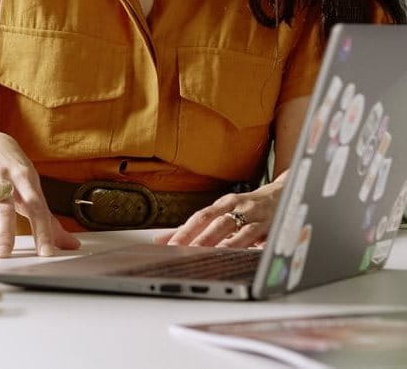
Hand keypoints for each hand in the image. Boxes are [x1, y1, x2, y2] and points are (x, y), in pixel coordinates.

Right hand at [0, 131, 79, 257]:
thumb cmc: (15, 169)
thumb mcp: (33, 185)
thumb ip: (48, 218)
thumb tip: (71, 244)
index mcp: (25, 179)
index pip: (37, 207)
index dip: (42, 230)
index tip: (47, 252)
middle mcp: (4, 182)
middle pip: (6, 207)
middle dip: (5, 231)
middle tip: (6, 254)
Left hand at [153, 172, 287, 247]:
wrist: (287, 195)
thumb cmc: (251, 208)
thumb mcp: (226, 212)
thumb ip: (195, 227)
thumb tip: (162, 238)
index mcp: (225, 203)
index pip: (200, 216)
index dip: (183, 230)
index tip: (166, 245)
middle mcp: (237, 205)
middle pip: (212, 220)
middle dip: (194, 237)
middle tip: (178, 251)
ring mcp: (253, 214)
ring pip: (230, 226)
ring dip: (214, 241)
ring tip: (198, 254)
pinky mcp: (268, 224)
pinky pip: (252, 234)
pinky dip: (239, 244)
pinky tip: (230, 253)